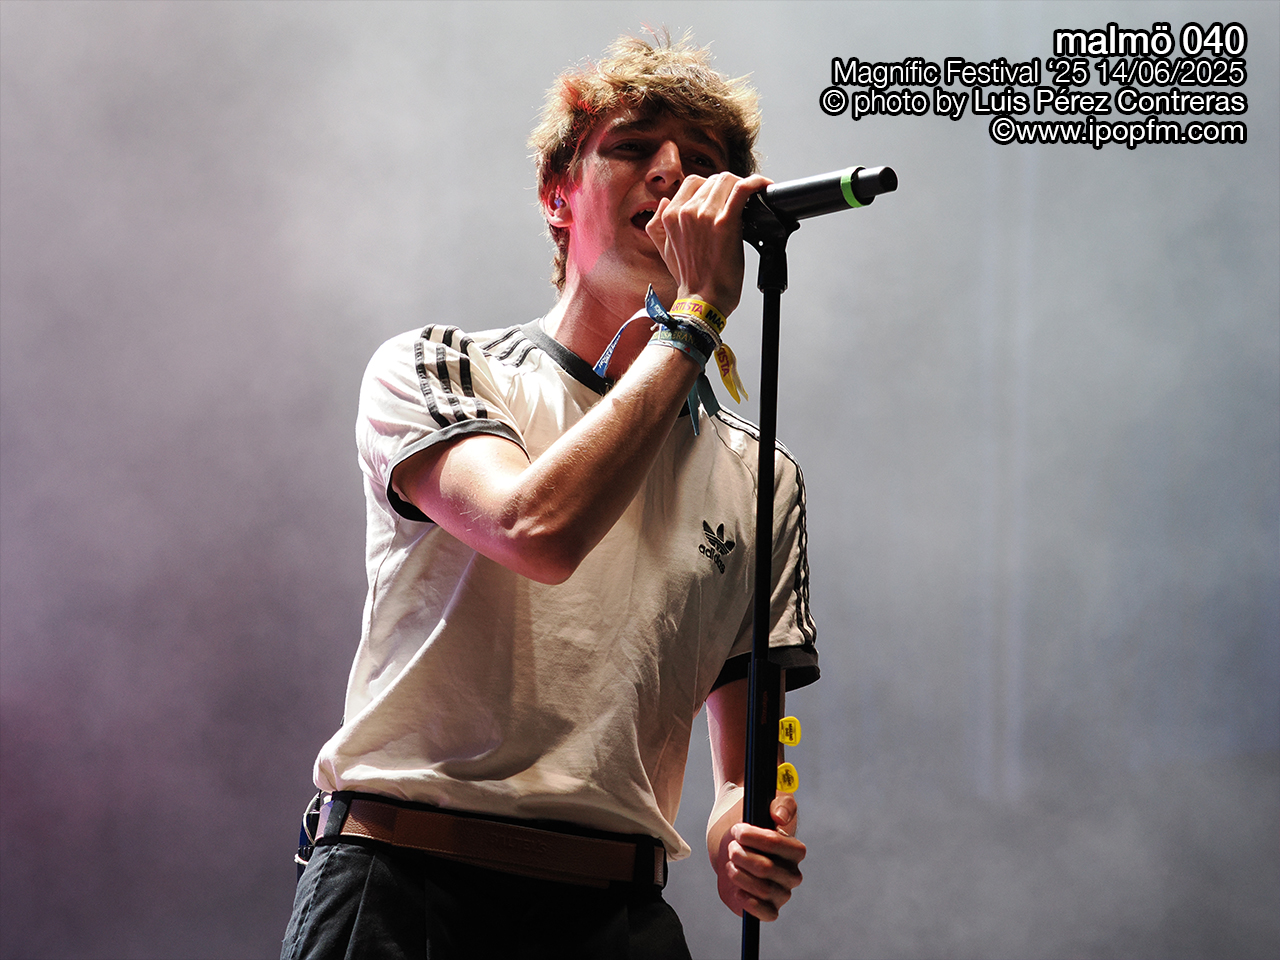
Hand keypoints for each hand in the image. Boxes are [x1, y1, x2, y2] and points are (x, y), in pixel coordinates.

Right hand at [645, 172, 770, 318]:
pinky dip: (756, 183)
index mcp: (671, 215)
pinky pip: (742, 190)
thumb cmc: (690, 279)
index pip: (694, 182)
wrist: (703, 301)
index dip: (712, 188)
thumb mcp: (664, 250)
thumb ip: (658, 224)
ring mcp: (705, 215)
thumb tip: (664, 202)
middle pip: (713, 180)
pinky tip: (763, 186)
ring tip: (751, 199)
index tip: (724, 198)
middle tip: (740, 202)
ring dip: (742, 187)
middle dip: (729, 188)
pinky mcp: (725, 223)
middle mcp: (686, 211)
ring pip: (728, 181)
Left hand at [714, 794, 805, 921]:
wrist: (735, 841)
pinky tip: (737, 889)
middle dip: (742, 856)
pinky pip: (767, 914)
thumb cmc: (755, 820)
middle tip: (732, 848)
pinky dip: (751, 904)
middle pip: (766, 868)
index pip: (779, 845)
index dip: (756, 838)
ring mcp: (781, 892)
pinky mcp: (768, 907)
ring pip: (763, 889)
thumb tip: (779, 817)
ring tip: (731, 863)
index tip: (739, 831)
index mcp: (795, 850)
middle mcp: (792, 873)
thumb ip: (781, 804)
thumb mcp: (769, 802)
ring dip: (739, 874)